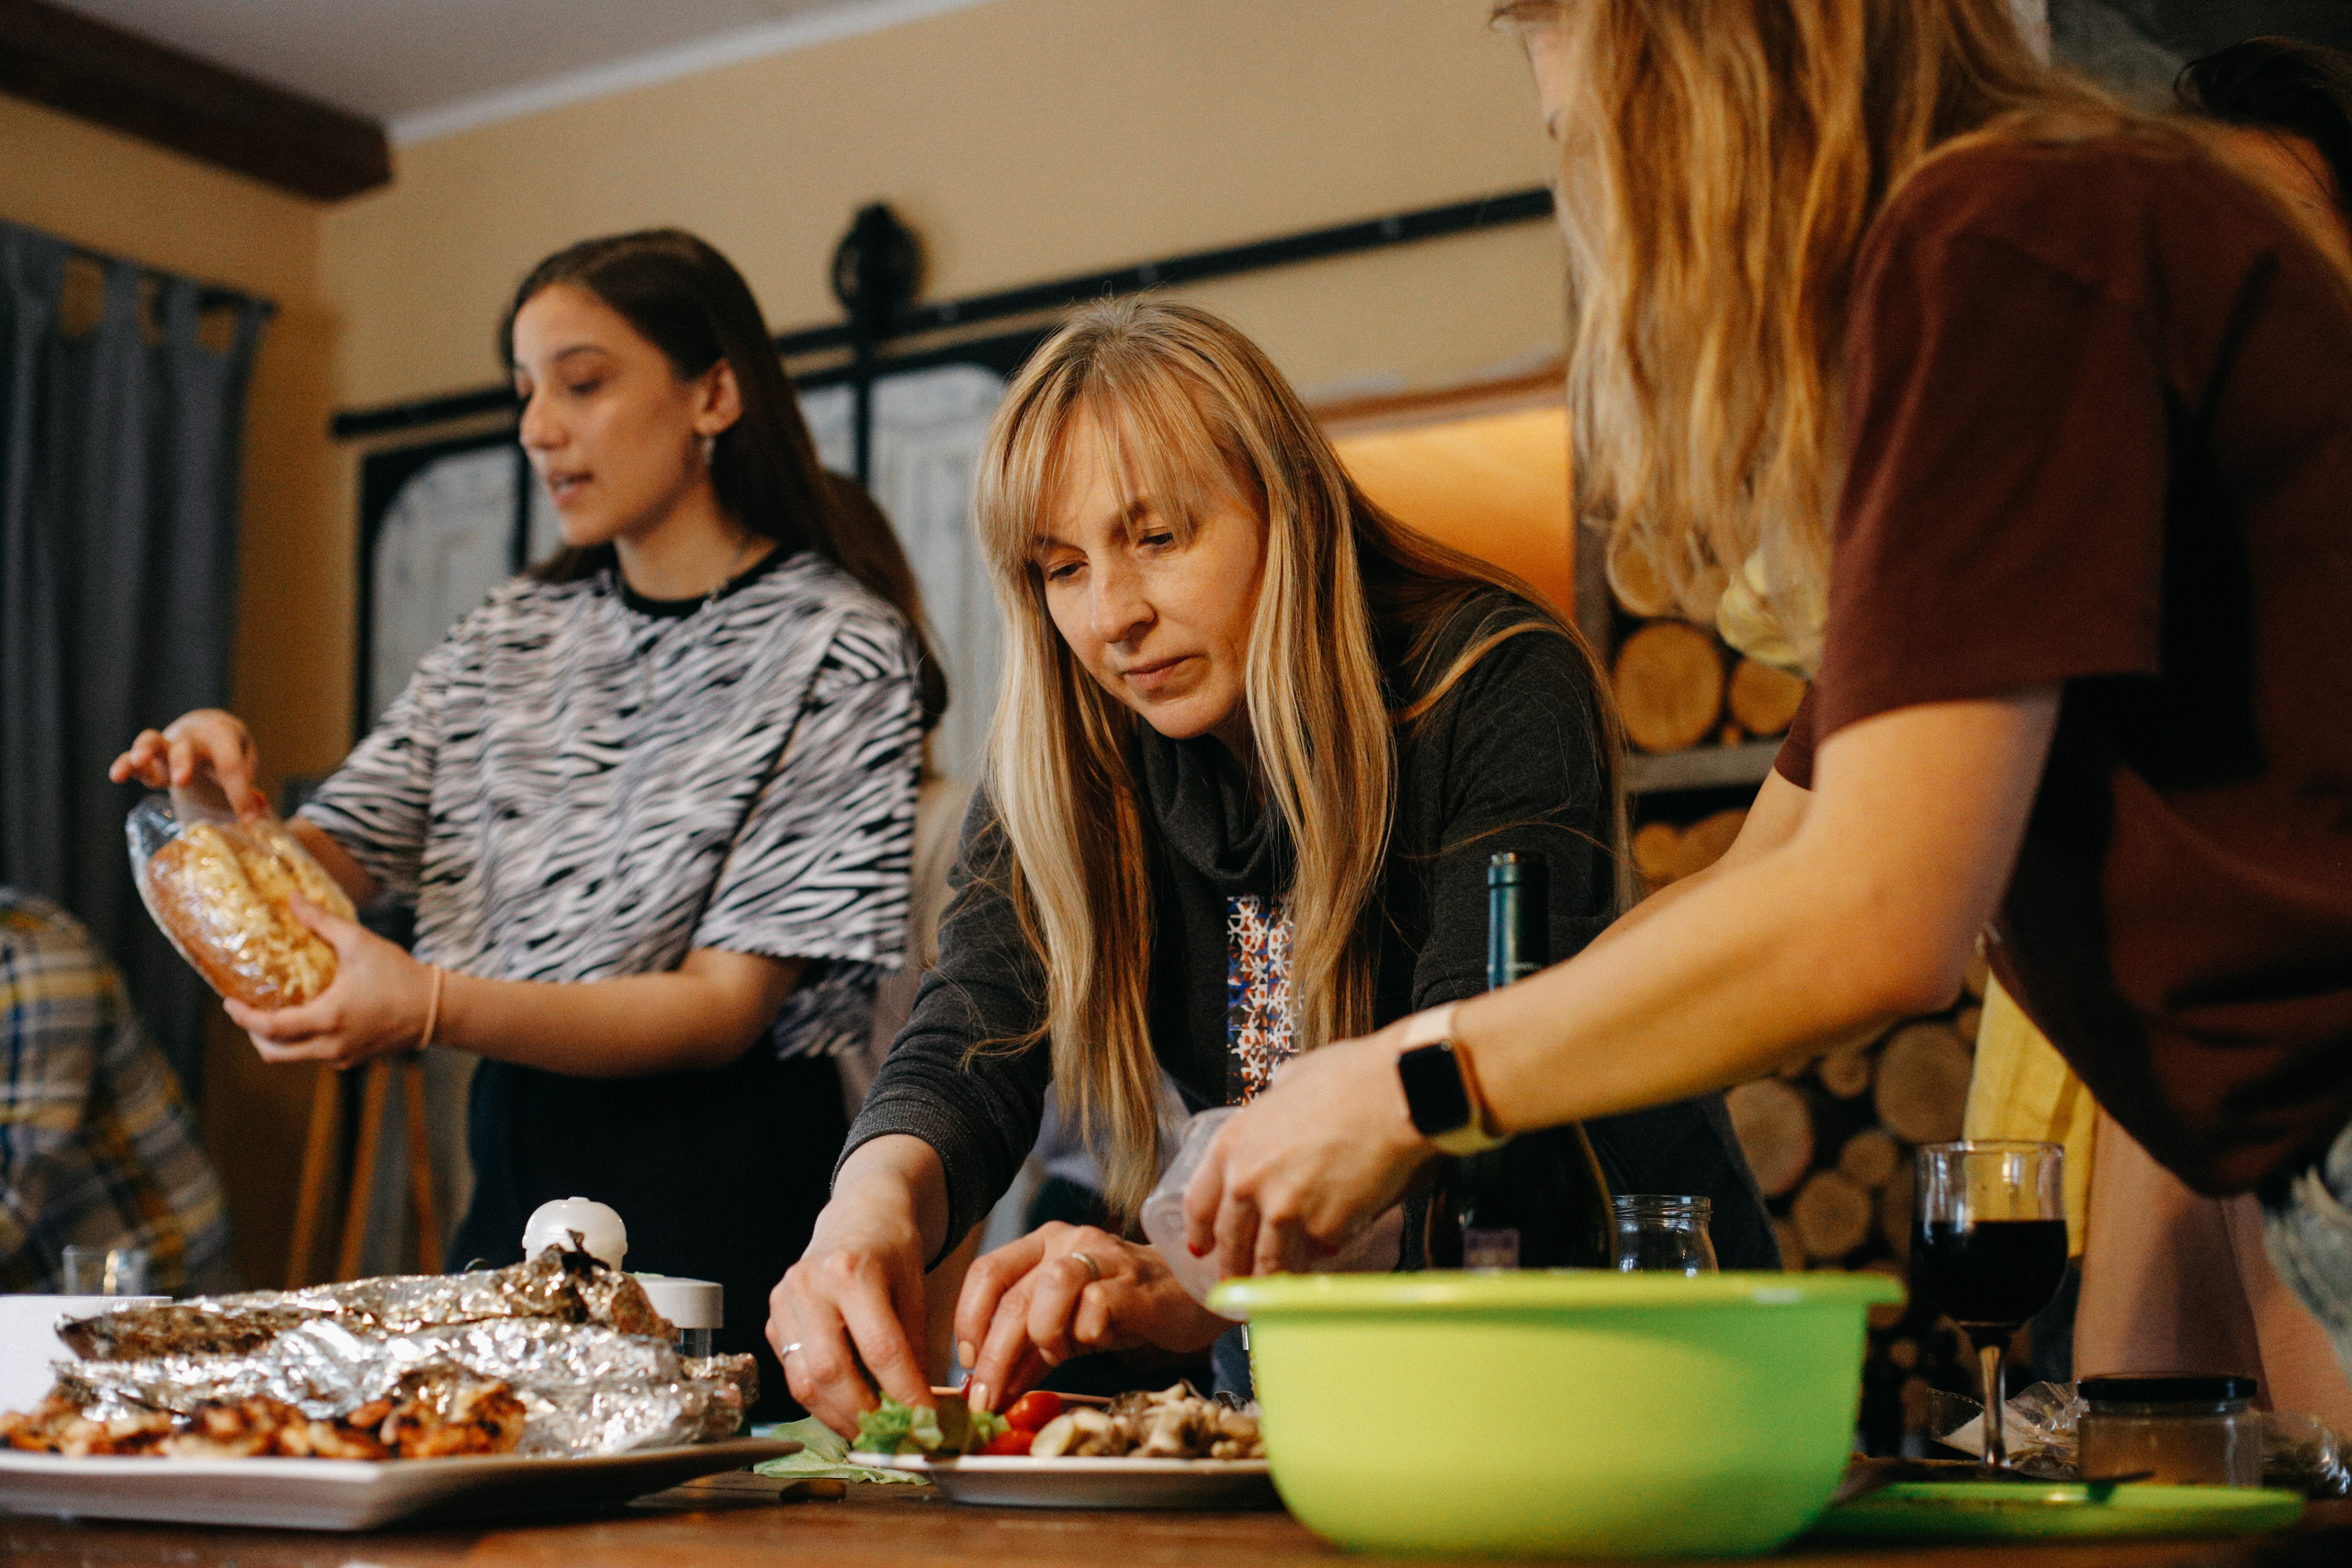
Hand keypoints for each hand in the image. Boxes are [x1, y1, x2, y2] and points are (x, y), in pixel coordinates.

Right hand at [109, 710, 265, 819]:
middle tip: (183, 780)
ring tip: (138, 761)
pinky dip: (125, 765)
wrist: (205, 727)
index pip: (231, 764)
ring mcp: (167, 745)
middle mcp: (192, 738)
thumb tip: (258, 806)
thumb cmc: (229, 749)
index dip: (240, 792)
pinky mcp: (148, 758)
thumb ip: (248, 781)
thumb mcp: (244, 759)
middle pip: (186, 748)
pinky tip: (117, 775)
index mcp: (221, 736)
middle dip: (184, 763)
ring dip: (145, 751)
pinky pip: (131, 758)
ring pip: (153, 742)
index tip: (250, 819)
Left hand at [223, 896, 434, 1069]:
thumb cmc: (400, 974)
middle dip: (255, 1036)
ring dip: (279, 1040)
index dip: (243, 1018)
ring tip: (275, 1013)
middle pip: (275, 1054)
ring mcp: (342, 1055)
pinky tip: (310, 1019)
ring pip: (295, 1057)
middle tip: (247, 1013)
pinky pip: (317, 1055)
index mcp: (328, 1017)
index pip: (270, 1028)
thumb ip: (322, 922)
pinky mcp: (354, 1058)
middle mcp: (331, 1044)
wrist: (437, 1009)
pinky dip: (304, 1042)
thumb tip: (292, 899)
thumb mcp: (359, 943)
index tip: (229, 1003)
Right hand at [769, 1170, 934, 1438]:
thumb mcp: (915, 1289)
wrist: (858, 1214)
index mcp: (852, 1271)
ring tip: (869, 1433)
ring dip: (837, 1416)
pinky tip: (845, 1410)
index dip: (904, 1393)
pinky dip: (820, 1399)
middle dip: (864, 1414)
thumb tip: (920, 1407)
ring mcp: (784, 1301)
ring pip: (803, 1380)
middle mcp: (809, 1285)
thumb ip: (914, 1346)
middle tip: (892, 1437)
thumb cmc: (893, 1249)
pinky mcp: (772, 1317)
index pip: (880, 1349)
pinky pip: (793, 1371)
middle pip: (831, 1371)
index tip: (925, 1421)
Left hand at [955, 1225, 1233, 1413]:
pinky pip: (1094, 1311)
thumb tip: (987, 1391)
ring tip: (1060, 1354)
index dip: (968, 1321)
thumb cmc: (1127, 1307)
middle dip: (993, 1357)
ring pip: (1047, 1292)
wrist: (1195, 1293)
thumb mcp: (1068, 1326)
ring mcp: (1103, 1258)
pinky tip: (1101, 1340)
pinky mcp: (1134, 1284)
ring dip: (1043, 1337)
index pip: (986, 1274)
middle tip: (986, 1399)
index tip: (968, 1365)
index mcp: (1043, 1244)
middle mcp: (1068, 1242)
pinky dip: (1087, 1336)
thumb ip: (1028, 1351)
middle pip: (1011, 1297)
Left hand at [1182, 1015, 1445, 1279]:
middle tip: (1237, 1280)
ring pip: (1270, 1259)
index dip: (1200, 1230)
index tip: (1202, 1247)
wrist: (1394, 1095)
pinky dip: (1322, 1256)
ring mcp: (1284, 1210)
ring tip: (1276, 1288)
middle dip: (1233, 1265)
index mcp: (1234, 1143)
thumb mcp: (1291, 1080)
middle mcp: (1248, 1181)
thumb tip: (1280, 1100)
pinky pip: (1318, 1252)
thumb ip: (1275, 1105)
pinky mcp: (1323, 1229)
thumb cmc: (1350, 1078)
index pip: (1200, 1201)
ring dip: (1270, 1278)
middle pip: (1231, 1239)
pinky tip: (1329, 1255)